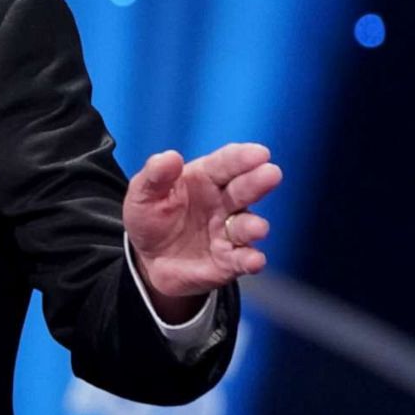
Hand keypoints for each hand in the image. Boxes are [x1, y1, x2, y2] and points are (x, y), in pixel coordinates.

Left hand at [124, 142, 282, 300]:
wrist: (148, 259)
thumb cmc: (151, 217)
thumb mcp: (143, 193)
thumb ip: (155, 175)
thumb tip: (169, 156)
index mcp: (205, 178)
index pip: (226, 164)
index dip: (242, 157)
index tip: (259, 153)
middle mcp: (223, 203)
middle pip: (243, 190)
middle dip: (258, 182)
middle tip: (271, 174)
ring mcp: (228, 232)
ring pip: (247, 226)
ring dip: (254, 226)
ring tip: (257, 227)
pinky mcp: (229, 261)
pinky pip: (242, 260)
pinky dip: (250, 260)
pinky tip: (253, 260)